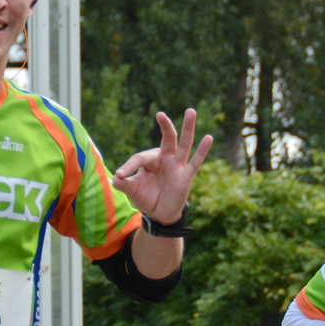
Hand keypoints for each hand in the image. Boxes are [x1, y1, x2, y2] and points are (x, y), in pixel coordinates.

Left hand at [110, 109, 213, 223]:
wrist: (159, 214)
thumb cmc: (146, 198)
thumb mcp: (132, 191)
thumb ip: (123, 184)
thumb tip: (115, 178)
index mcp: (150, 160)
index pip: (140, 158)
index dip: (129, 166)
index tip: (120, 175)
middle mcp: (165, 159)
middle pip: (167, 138)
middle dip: (165, 126)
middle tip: (159, 114)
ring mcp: (177, 166)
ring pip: (184, 144)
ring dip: (188, 128)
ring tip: (191, 111)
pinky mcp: (186, 176)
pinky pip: (195, 162)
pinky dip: (202, 150)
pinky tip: (209, 138)